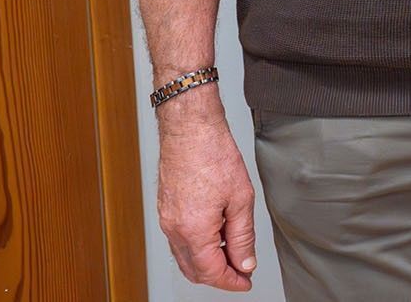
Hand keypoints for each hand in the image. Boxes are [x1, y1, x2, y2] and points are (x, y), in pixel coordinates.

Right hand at [156, 107, 257, 290]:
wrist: (190, 129)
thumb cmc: (213, 154)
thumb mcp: (241, 198)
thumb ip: (242, 236)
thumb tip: (245, 262)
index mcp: (193, 230)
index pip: (211, 272)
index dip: (231, 281)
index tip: (246, 281)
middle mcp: (174, 229)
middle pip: (195, 270)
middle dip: (219, 276)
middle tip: (241, 271)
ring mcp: (166, 220)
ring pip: (185, 257)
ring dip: (208, 262)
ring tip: (233, 252)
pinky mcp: (165, 210)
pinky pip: (179, 241)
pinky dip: (197, 247)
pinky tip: (216, 235)